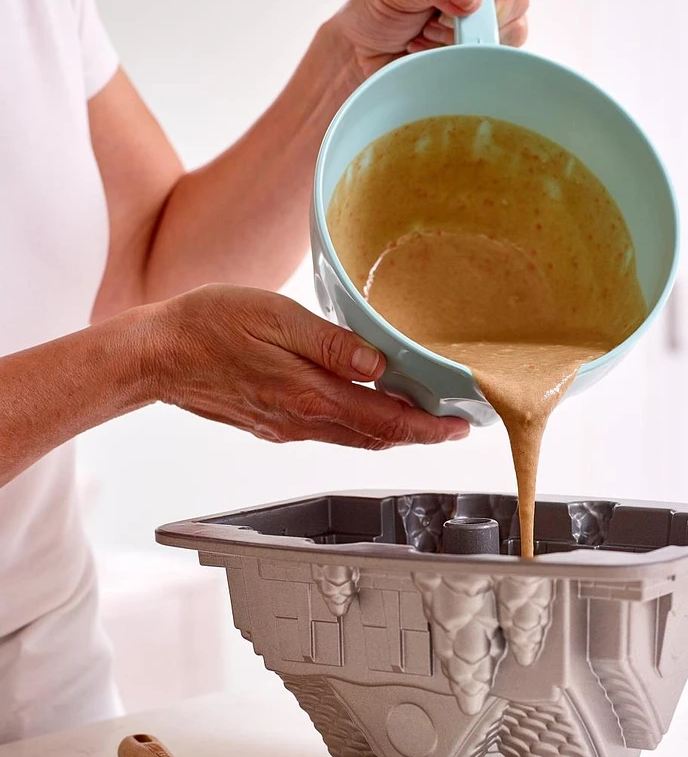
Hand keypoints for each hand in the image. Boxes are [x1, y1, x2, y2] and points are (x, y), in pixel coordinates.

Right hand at [144, 284, 469, 448]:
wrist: (157, 356)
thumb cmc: (210, 325)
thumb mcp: (276, 317)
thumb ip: (331, 344)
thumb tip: (380, 366)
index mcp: (309, 395)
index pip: (385, 422)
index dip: (428, 429)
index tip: (460, 429)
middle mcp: (302, 422)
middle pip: (376, 438)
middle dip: (420, 435)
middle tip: (454, 427)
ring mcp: (286, 429)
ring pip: (354, 439)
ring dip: (392, 433)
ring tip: (422, 419)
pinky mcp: (273, 426)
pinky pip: (329, 433)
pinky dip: (360, 427)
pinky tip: (367, 409)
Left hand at [330, 0, 528, 78]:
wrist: (359, 52)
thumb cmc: (376, 13)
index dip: (493, 6)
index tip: (462, 15)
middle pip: (514, 21)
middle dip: (469, 32)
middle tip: (432, 26)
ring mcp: (481, 36)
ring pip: (502, 52)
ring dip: (458, 51)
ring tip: (426, 39)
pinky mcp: (472, 65)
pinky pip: (484, 74)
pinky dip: (454, 70)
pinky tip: (428, 57)